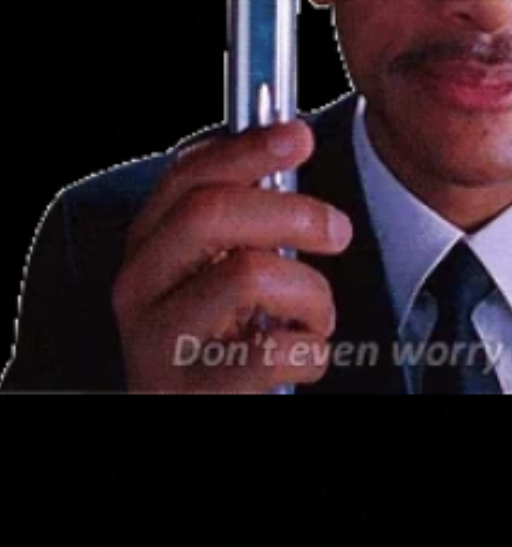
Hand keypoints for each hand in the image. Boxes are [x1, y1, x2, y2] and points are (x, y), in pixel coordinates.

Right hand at [112, 121, 352, 393]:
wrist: (197, 411)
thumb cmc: (217, 341)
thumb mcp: (219, 270)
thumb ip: (242, 216)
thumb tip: (287, 142)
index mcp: (150, 245)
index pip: (187, 175)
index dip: (246, 148)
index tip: (297, 135)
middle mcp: (140, 287)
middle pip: (209, 211)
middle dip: (291, 211)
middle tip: (336, 231)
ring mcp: (157, 342)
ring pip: (248, 274)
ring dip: (310, 293)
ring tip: (314, 318)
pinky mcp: (190, 391)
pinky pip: (269, 352)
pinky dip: (309, 351)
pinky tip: (303, 357)